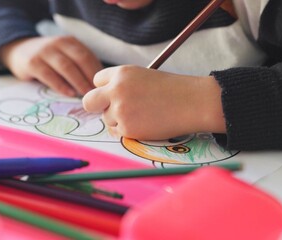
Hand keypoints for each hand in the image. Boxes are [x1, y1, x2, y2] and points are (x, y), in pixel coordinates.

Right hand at [0, 36, 102, 96]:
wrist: (18, 50)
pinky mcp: (32, 63)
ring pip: (66, 67)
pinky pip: (49, 75)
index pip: (88, 56)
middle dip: (90, 78)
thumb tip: (99, 85)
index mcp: (70, 42)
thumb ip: (79, 65)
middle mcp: (58, 43)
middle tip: (97, 93)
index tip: (104, 87)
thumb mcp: (64, 55)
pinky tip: (69, 94)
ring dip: (78, 82)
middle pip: (80, 60)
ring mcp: (44, 52)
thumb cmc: (48, 58)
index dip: (97, 72)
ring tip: (86, 95)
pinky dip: (61, 85)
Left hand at [82, 65, 225, 139]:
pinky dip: (127, 130)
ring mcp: (120, 110)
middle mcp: (116, 90)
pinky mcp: (127, 128)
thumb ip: (121, 85)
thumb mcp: (143, 76)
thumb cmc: (171, 90)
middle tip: (110, 109)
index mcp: (121, 73)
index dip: (105, 89)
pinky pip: (117, 132)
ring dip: (118, 119)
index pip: (97, 81)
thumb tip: (103, 100)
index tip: (114, 94)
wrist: (192, 103)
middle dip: (96, 106)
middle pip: (89, 101)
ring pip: (106, 118)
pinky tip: (145, 123)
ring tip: (142, 115)